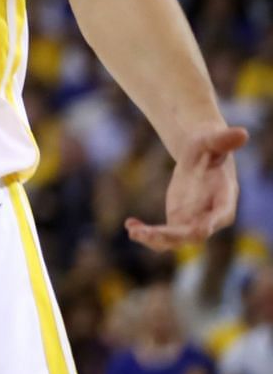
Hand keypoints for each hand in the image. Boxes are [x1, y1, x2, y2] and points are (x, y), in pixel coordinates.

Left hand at [127, 126, 248, 250]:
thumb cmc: (209, 145)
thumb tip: (242, 132)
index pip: (221, 214)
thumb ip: (224, 140)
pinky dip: (147, 234)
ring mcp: (194, 221)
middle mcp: (211, 216)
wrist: (200, 154)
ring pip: (176, 240)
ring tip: (133, 232)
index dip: (212, 223)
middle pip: (195, 234)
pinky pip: (162, 235)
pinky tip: (130, 224)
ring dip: (155, 240)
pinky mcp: (178, 221)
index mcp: (225, 198)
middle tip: (149, 234)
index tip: (200, 230)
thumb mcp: (212, 140)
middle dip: (173, 236)